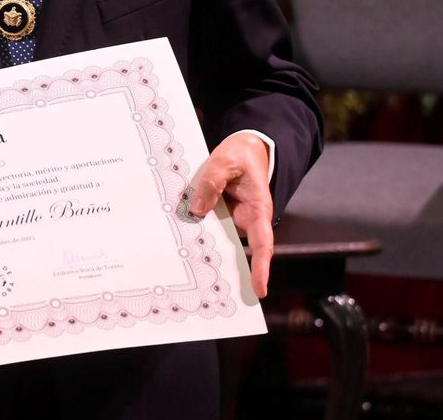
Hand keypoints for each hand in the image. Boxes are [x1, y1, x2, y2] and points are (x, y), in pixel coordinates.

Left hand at [188, 132, 273, 297]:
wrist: (244, 148)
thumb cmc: (239, 155)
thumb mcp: (224, 162)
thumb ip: (210, 184)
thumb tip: (197, 211)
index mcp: (258, 209)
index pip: (263, 244)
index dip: (261, 268)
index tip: (259, 290)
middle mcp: (247, 219)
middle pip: (241, 251)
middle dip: (232, 273)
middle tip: (218, 295)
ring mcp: (233, 219)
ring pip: (221, 241)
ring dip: (209, 255)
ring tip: (192, 277)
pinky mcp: (220, 214)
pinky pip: (210, 228)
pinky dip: (198, 236)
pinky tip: (179, 245)